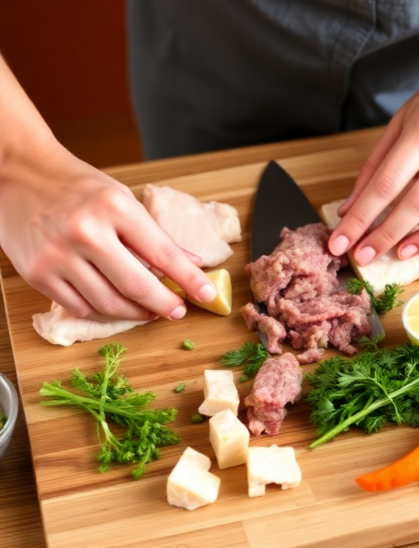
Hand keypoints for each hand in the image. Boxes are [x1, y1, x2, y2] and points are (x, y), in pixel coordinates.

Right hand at [0, 145, 215, 320]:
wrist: (18, 173)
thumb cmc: (77, 186)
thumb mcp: (122, 199)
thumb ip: (155, 235)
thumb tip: (192, 263)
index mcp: (115, 208)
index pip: (163, 254)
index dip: (190, 280)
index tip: (208, 295)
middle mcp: (86, 232)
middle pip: (137, 285)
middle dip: (165, 304)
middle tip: (177, 311)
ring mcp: (58, 255)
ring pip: (108, 303)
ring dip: (135, 312)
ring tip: (149, 311)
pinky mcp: (37, 273)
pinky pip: (78, 306)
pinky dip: (101, 311)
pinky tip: (113, 304)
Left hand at [328, 2, 418, 264]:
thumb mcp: (403, 117)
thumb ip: (377, 160)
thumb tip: (352, 202)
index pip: (384, 181)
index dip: (360, 215)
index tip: (341, 238)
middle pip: (410, 200)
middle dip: (380, 233)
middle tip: (358, 256)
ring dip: (409, 237)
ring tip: (387, 254)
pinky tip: (416, 243)